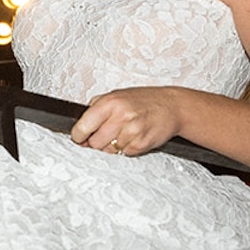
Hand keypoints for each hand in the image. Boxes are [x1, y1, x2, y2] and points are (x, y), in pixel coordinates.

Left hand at [69, 86, 187, 156]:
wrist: (172, 106)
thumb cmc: (143, 100)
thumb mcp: (116, 95)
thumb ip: (95, 108)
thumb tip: (79, 128)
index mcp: (110, 102)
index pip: (83, 126)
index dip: (78, 135)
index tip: (79, 137)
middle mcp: (121, 117)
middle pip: (94, 143)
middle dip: (96, 141)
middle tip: (105, 134)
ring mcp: (132, 132)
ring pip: (108, 151)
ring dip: (111, 146)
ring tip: (122, 133)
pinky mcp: (141, 144)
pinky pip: (124, 154)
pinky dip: (126, 148)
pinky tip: (133, 137)